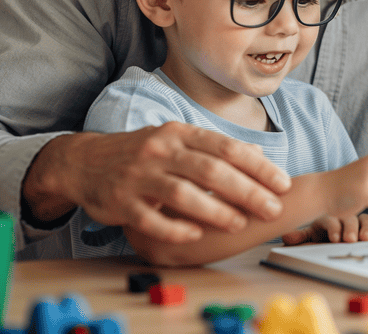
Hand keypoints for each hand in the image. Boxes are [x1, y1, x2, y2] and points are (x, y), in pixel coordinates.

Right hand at [23, 123, 290, 242]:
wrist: (84, 161)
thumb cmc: (144, 152)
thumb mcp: (179, 140)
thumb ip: (216, 149)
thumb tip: (260, 157)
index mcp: (181, 133)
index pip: (228, 148)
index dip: (259, 166)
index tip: (283, 183)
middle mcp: (161, 150)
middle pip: (211, 170)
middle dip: (247, 190)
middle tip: (272, 208)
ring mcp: (139, 175)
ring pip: (182, 193)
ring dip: (215, 209)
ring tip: (239, 223)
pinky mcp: (120, 202)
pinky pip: (150, 218)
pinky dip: (175, 226)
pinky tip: (196, 234)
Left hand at [281, 212, 367, 244]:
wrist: (331, 246)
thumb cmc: (320, 242)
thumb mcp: (309, 240)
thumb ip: (301, 238)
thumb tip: (287, 235)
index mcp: (328, 218)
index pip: (331, 218)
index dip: (334, 227)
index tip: (335, 238)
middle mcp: (345, 217)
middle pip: (350, 218)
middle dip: (351, 228)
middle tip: (351, 239)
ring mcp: (359, 221)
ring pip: (365, 219)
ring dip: (366, 228)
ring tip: (366, 238)